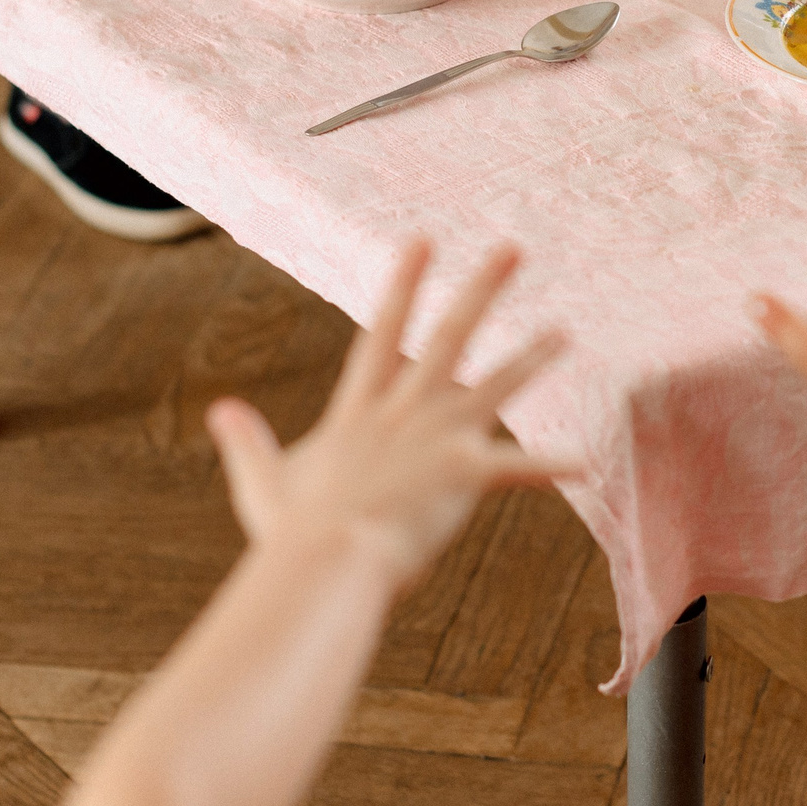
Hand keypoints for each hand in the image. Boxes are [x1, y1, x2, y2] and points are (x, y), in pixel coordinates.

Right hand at [205, 241, 571, 588]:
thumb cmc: (293, 535)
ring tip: (564, 332)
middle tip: (512, 249)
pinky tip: (586, 464)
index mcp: (360, 412)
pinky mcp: (464, 473)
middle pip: (449, 337)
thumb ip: (246, 443)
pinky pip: (520, 468)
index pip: (383, 334)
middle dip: (482, 289)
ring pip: (495, 386)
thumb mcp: (263, 482)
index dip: (403, 285)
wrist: (323, 564)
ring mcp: (437, 438)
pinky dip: (552, 467)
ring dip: (531, 358)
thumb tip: (220, 409)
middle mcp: (403, 413)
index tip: (421, 241)